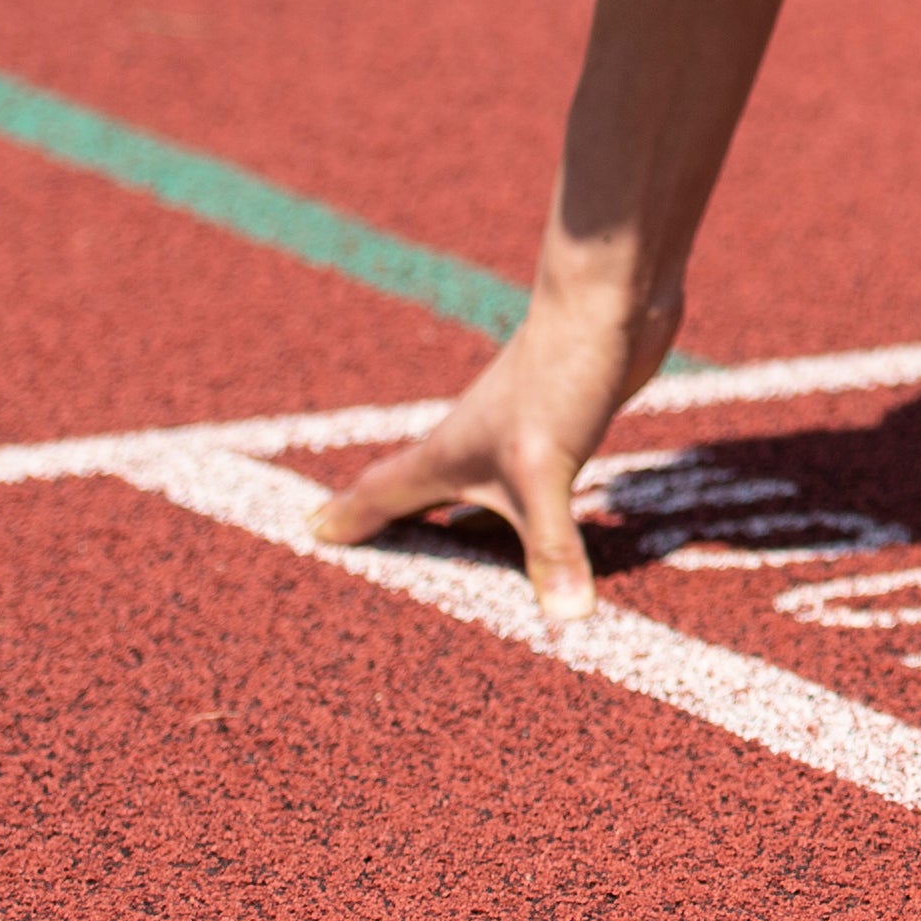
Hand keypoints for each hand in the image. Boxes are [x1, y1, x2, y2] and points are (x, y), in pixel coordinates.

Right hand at [308, 263, 682, 624]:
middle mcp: (474, 446)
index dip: (346, 517)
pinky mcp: (562, 430)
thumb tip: (569, 621)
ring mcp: (519, 435)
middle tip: (366, 555)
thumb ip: (551, 547)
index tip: (310, 535)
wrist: (610, 299)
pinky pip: (532, 488)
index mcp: (448, 454)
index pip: (382, 492)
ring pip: (478, 494)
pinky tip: (546, 529)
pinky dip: (523, 516)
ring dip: (463, 528)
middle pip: (421, 496)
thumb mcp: (547, 470)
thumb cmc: (559, 373)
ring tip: (453, 562)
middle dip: (396, 529)